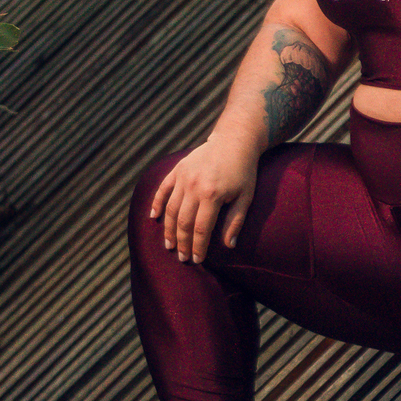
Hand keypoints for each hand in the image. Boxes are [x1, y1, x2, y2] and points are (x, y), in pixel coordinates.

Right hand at [149, 133, 258, 263]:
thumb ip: (235, 221)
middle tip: (182, 258)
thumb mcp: (246, 196)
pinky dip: (157, 203)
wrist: (234, 141)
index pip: (200, 228)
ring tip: (169, 245)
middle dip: (182, 243)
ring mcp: (183, 177)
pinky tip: (154, 217)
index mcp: (212, 195)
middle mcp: (194, 186)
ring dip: (168, 229)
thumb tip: (229, 246)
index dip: (198, 247)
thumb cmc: (243, 171)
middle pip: (182, 222)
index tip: (197, 260)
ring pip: (170, 209)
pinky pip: (163, 189)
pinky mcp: (178, 169)